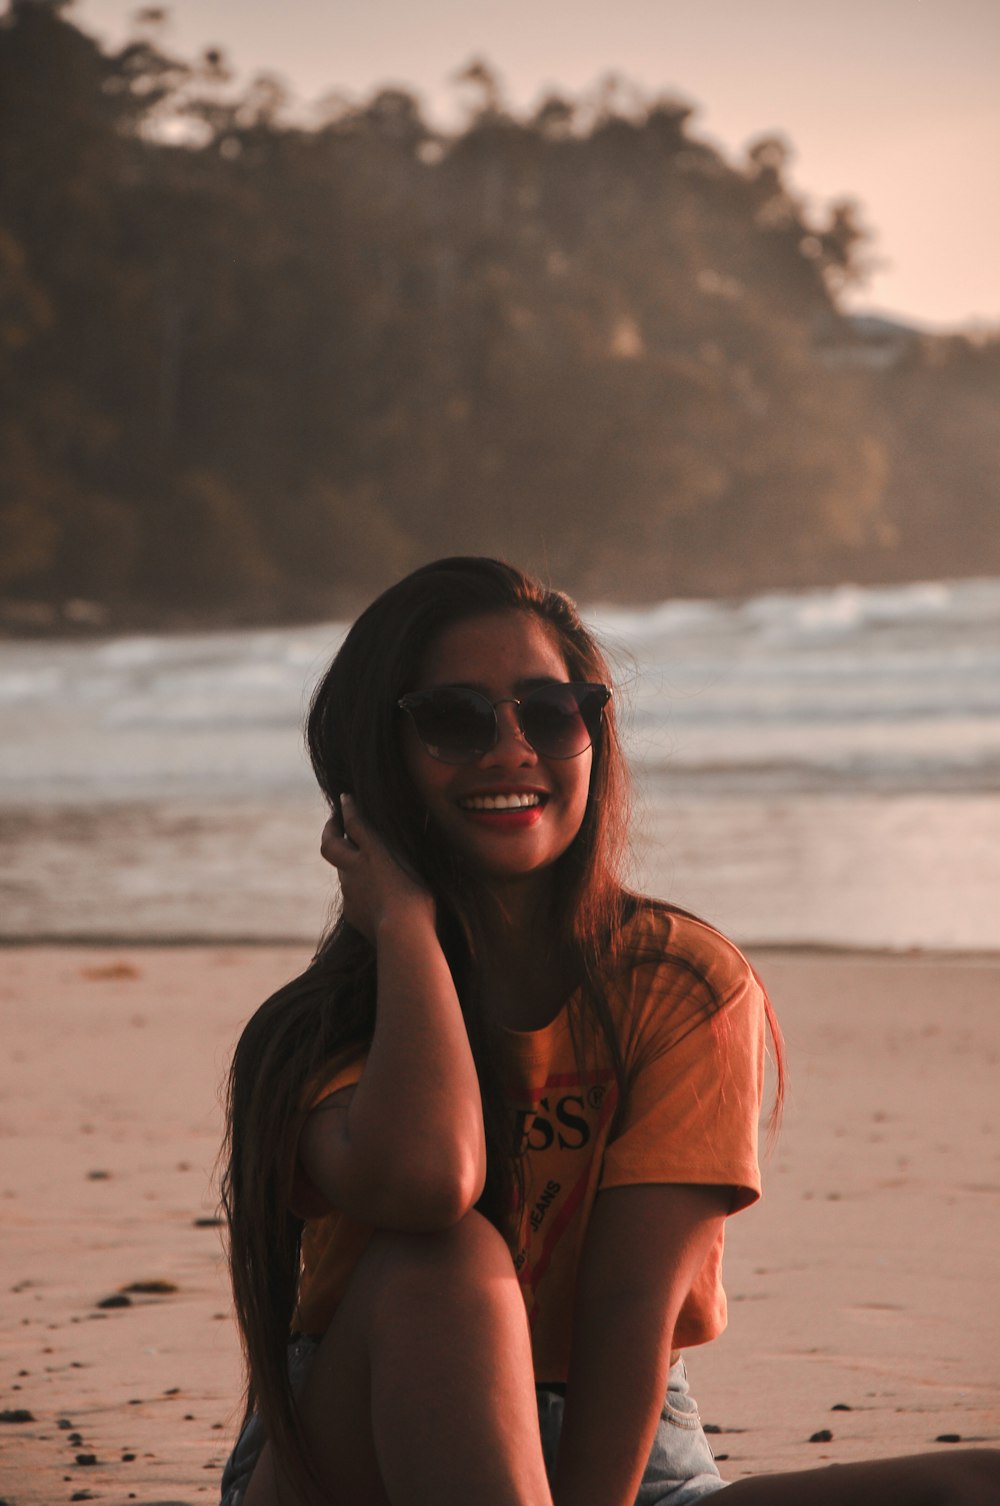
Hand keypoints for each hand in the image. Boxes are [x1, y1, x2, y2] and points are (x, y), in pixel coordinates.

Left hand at [320, 794, 432, 941]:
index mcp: (374, 852)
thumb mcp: (416, 867)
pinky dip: (358, 888)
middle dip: (330, 830)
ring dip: (348, 862)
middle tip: (334, 822)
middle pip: (330, 845)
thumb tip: (394, 841)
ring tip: (365, 861)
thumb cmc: (419, 899)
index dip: (348, 809)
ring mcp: (349, 890)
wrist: (402, 934)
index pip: (354, 824)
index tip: (344, 799)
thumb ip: (400, 854)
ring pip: (342, 870)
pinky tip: (374, 895)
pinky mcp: (350, 910)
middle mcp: (355, 869)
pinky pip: (351, 894)